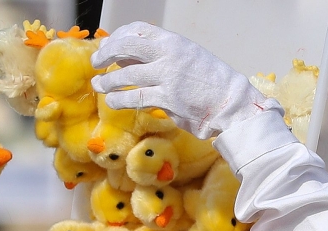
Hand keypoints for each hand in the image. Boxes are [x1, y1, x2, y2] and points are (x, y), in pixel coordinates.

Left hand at [91, 22, 280, 138]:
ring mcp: (167, 77)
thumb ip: (158, 56)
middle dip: (106, 53)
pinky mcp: (167, 99)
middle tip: (96, 63)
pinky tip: (112, 101)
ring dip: (108, 81)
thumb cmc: (208, 82)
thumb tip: (126, 57)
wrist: (231, 102)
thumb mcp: (186, 58)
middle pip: (127, 46)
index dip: (117, 37)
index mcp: (174, 41)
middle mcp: (169, 55)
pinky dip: (119, 100)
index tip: (107, 46)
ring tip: (99, 85)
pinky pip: (135, 98)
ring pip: (126, 75)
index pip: (138, 30)